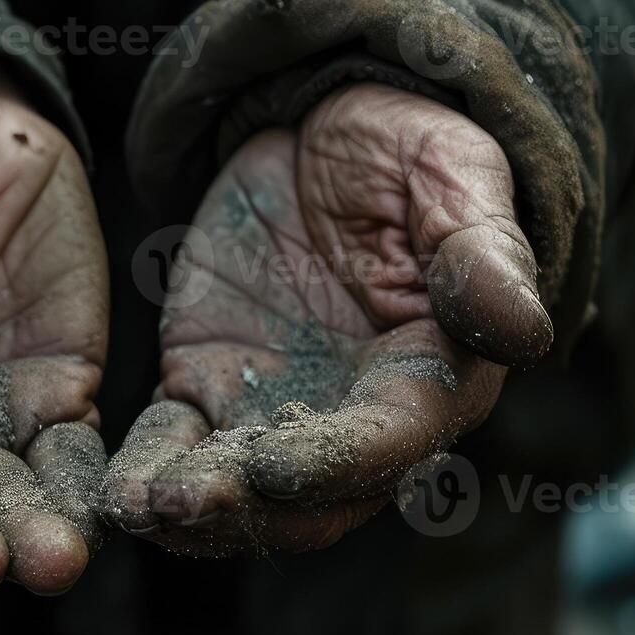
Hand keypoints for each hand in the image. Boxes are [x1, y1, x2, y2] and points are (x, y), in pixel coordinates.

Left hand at [106, 83, 551, 554]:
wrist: (324, 123)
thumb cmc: (408, 151)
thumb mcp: (452, 177)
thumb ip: (481, 255)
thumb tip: (525, 328)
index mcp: (431, 377)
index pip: (390, 440)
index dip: (336, 461)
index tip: (275, 464)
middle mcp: (354, 417)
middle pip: (311, 496)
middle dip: (247, 509)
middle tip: (182, 503)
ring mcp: (276, 410)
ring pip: (238, 489)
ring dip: (190, 511)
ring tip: (133, 509)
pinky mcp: (207, 385)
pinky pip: (173, 446)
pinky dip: (143, 474)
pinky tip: (109, 494)